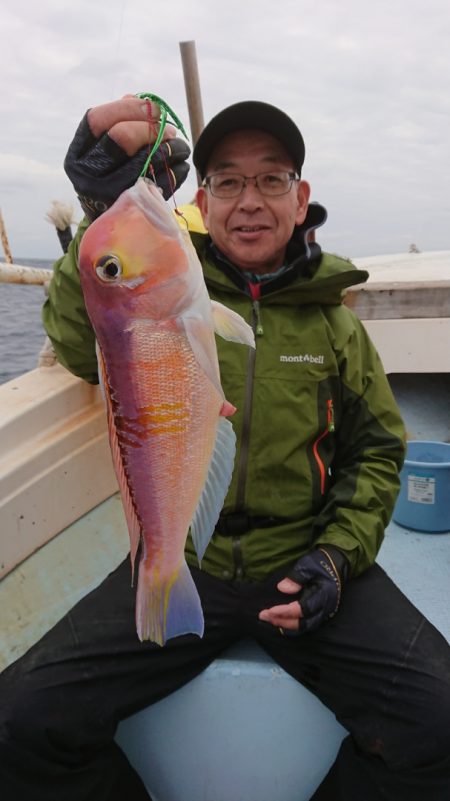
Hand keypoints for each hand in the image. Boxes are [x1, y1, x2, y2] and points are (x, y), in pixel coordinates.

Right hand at [64, 95, 190, 219]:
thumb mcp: (103, 151)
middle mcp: (88, 175)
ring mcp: (109, 195)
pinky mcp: (132, 210)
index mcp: (78, 155)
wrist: (111, 224)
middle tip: (170, 131)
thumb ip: (117, 123)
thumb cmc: (110, 178)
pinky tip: (180, 165)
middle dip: (152, 128)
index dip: (129, 108)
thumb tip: (138, 99)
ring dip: (172, 148)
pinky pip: (162, 183)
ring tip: (180, 146)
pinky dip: (177, 170)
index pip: (99, 119)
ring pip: (147, 160)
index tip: (154, 109)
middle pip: (122, 138)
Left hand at [258, 546, 348, 634]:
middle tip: (264, 616)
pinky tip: (280, 622)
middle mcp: (326, 608)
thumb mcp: (308, 564)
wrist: (337, 564)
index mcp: (324, 595)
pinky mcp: (321, 614)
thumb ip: (296, 577)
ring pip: (305, 627)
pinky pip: (307, 626)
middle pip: (304, 623)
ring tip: (270, 619)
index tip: (270, 610)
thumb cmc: (321, 563)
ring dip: (286, 625)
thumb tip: (282, 588)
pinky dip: (293, 626)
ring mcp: (325, 613)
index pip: (303, 609)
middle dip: (283, 621)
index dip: (286, 611)